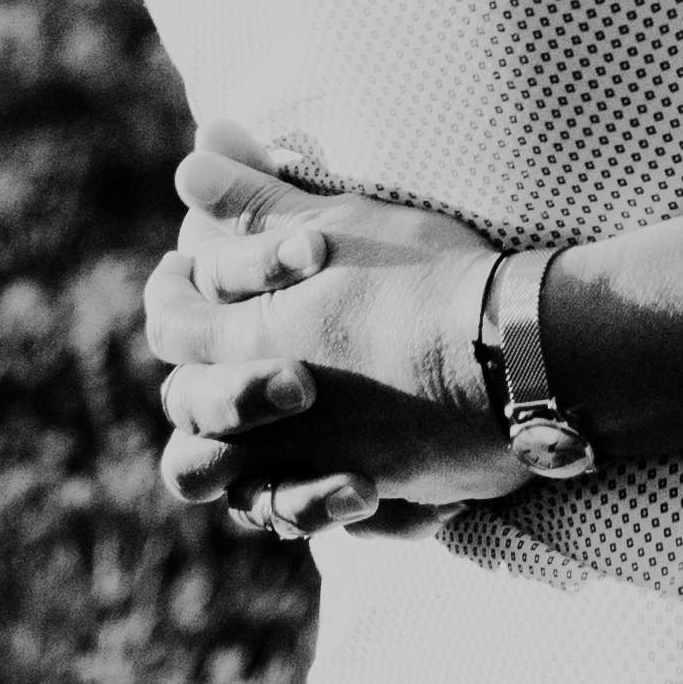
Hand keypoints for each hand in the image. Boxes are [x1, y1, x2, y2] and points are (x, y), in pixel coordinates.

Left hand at [145, 122, 531, 523]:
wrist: (511, 356)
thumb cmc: (422, 278)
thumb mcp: (335, 223)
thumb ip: (255, 201)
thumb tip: (189, 164)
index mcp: (248, 342)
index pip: (170, 325)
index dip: (173, 294)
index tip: (188, 273)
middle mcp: (265, 418)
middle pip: (186, 418)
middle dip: (200, 381)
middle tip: (234, 348)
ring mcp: (315, 463)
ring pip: (235, 492)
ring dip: (242, 463)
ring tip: (279, 431)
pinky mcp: (372, 494)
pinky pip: (316, 519)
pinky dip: (318, 500)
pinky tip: (342, 471)